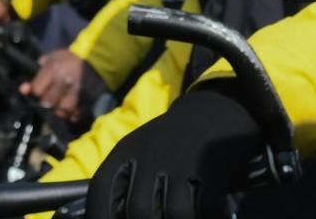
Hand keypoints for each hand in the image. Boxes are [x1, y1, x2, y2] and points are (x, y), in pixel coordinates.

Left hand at [21, 48, 103, 122]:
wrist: (98, 59)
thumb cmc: (73, 58)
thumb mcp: (56, 56)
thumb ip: (41, 68)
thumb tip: (27, 85)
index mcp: (54, 70)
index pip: (37, 90)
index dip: (35, 91)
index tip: (37, 90)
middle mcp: (63, 83)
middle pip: (47, 103)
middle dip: (46, 101)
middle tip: (50, 98)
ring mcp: (75, 94)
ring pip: (60, 112)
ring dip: (59, 110)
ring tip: (60, 105)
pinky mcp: (86, 101)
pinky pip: (75, 116)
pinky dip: (72, 115)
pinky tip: (72, 108)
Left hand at [87, 85, 263, 218]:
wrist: (214, 108)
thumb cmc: (172, 143)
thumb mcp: (139, 154)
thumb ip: (123, 184)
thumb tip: (113, 213)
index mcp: (126, 152)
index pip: (101, 191)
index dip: (101, 217)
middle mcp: (150, 154)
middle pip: (139, 209)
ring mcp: (181, 159)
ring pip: (174, 213)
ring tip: (179, 218)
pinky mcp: (211, 164)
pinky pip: (207, 206)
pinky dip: (207, 216)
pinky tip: (206, 215)